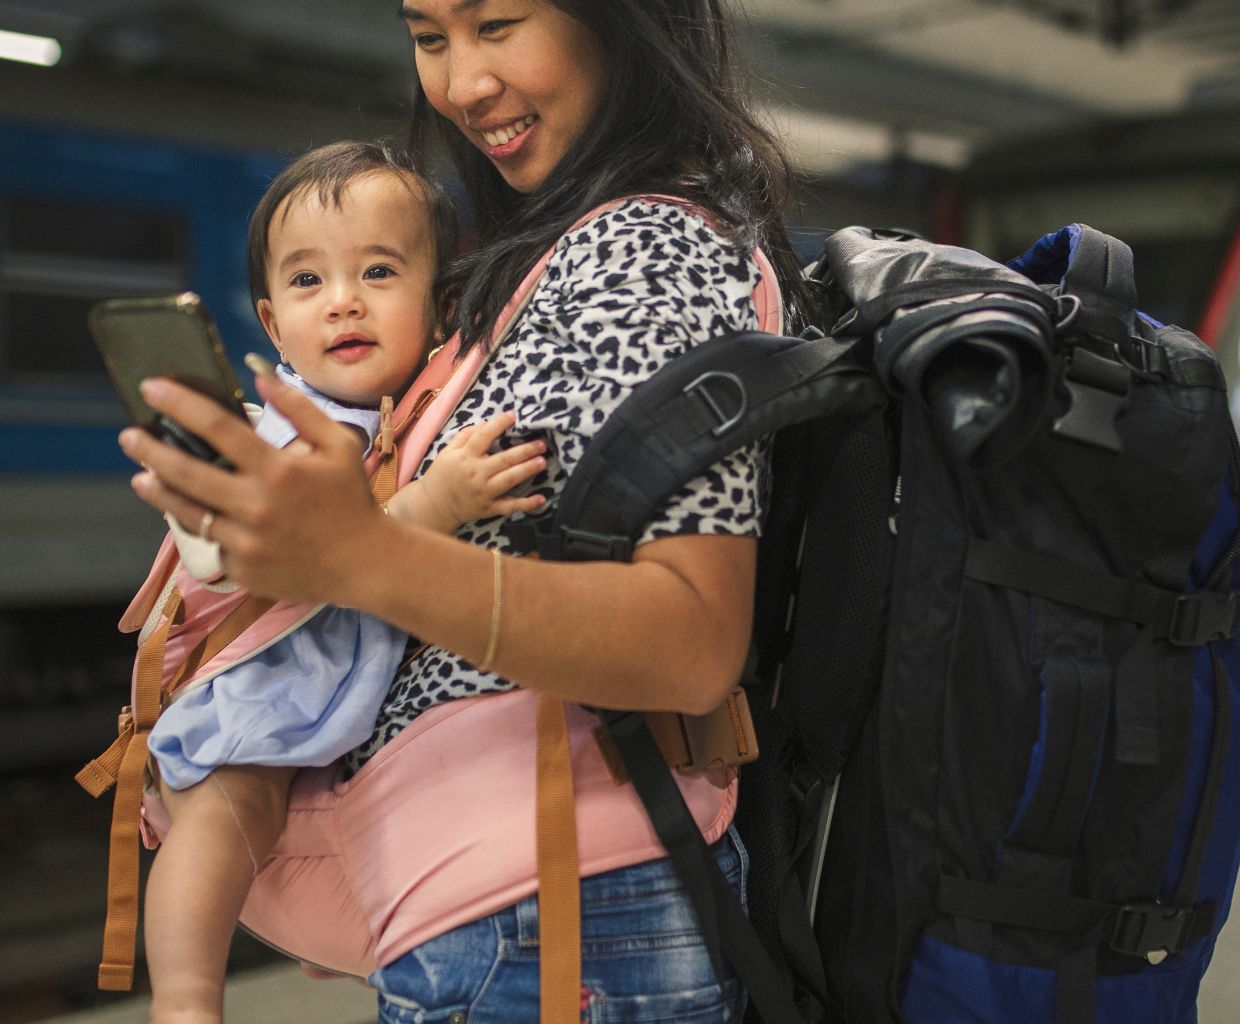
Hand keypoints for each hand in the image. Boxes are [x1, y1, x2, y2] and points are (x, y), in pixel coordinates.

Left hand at [119, 371, 385, 605]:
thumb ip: (300, 409)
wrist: (366, 563)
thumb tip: (258, 377)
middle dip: (152, 450)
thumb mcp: (339, 445)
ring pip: (188, 514)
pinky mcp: (244, 570)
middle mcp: (257, 506)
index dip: (180, 404)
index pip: (218, 428)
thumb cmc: (352, 499)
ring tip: (142, 477)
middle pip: (187, 473)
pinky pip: (213, 545)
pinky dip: (205, 528)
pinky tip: (195, 515)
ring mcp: (247, 543)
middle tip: (129, 436)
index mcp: (279, 470)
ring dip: (159, 493)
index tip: (153, 388)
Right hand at [387, 411, 546, 533]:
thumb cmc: (442, 475)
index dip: (498, 424)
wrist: (434, 505)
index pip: (483, 437)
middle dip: (524, 451)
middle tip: (541, 444)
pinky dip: (526, 504)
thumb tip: (485, 423)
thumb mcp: (448, 452)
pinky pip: (510, 506)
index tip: (513, 415)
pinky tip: (541, 498)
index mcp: (465, 457)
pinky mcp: (489, 508)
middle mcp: (476, 474)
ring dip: (527, 470)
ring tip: (542, 461)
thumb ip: (465, 436)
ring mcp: (484, 492)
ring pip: (509, 480)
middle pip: (503, 460)